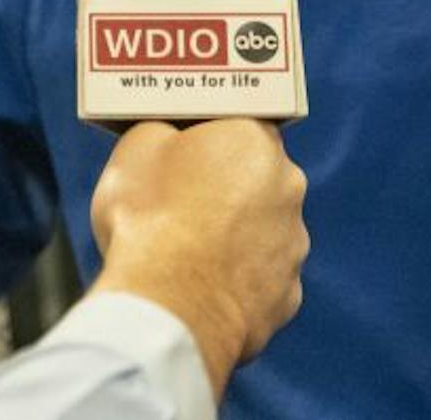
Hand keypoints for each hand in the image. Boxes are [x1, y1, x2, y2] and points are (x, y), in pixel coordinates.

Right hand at [88, 118, 306, 396]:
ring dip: (233, 235)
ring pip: (262, 229)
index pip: (235, 123)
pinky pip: (261, 279)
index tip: (179, 151)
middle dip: (223, 184)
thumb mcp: (137, 147)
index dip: (205, 137)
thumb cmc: (150, 219)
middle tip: (178, 201)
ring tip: (186, 252)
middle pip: (254, 176)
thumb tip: (168, 138)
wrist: (169, 307)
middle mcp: (288, 186)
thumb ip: (163, 131)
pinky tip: (204, 288)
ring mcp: (294, 245)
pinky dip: (237, 281)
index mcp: (254, 139)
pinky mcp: (287, 296)